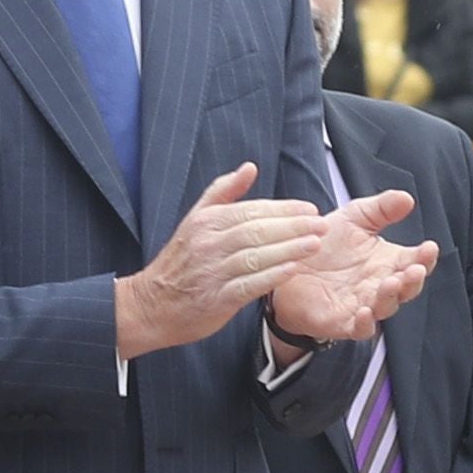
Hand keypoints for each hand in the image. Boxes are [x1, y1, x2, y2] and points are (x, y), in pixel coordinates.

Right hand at [118, 166, 330, 356]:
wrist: (151, 305)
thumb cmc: (180, 262)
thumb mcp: (195, 219)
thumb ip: (223, 192)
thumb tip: (250, 167)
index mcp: (206, 222)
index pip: (251, 210)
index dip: (283, 209)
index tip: (310, 209)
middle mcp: (209, 243)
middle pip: (257, 230)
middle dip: (293, 226)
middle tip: (321, 224)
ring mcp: (212, 271)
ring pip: (256, 256)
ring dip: (289, 249)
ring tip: (315, 244)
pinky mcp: (216, 299)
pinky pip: (249, 284)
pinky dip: (272, 276)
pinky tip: (293, 270)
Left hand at [265, 193, 439, 347]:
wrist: (288, 264)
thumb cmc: (325, 245)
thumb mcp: (354, 218)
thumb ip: (381, 209)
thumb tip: (407, 198)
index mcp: (387, 262)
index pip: (414, 261)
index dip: (425, 257)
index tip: (429, 247)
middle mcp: (379, 285)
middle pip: (406, 288)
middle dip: (414, 280)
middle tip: (415, 268)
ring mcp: (363, 305)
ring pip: (386, 307)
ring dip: (392, 297)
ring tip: (392, 282)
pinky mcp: (341, 322)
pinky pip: (359, 329)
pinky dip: (365, 323)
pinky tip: (365, 312)